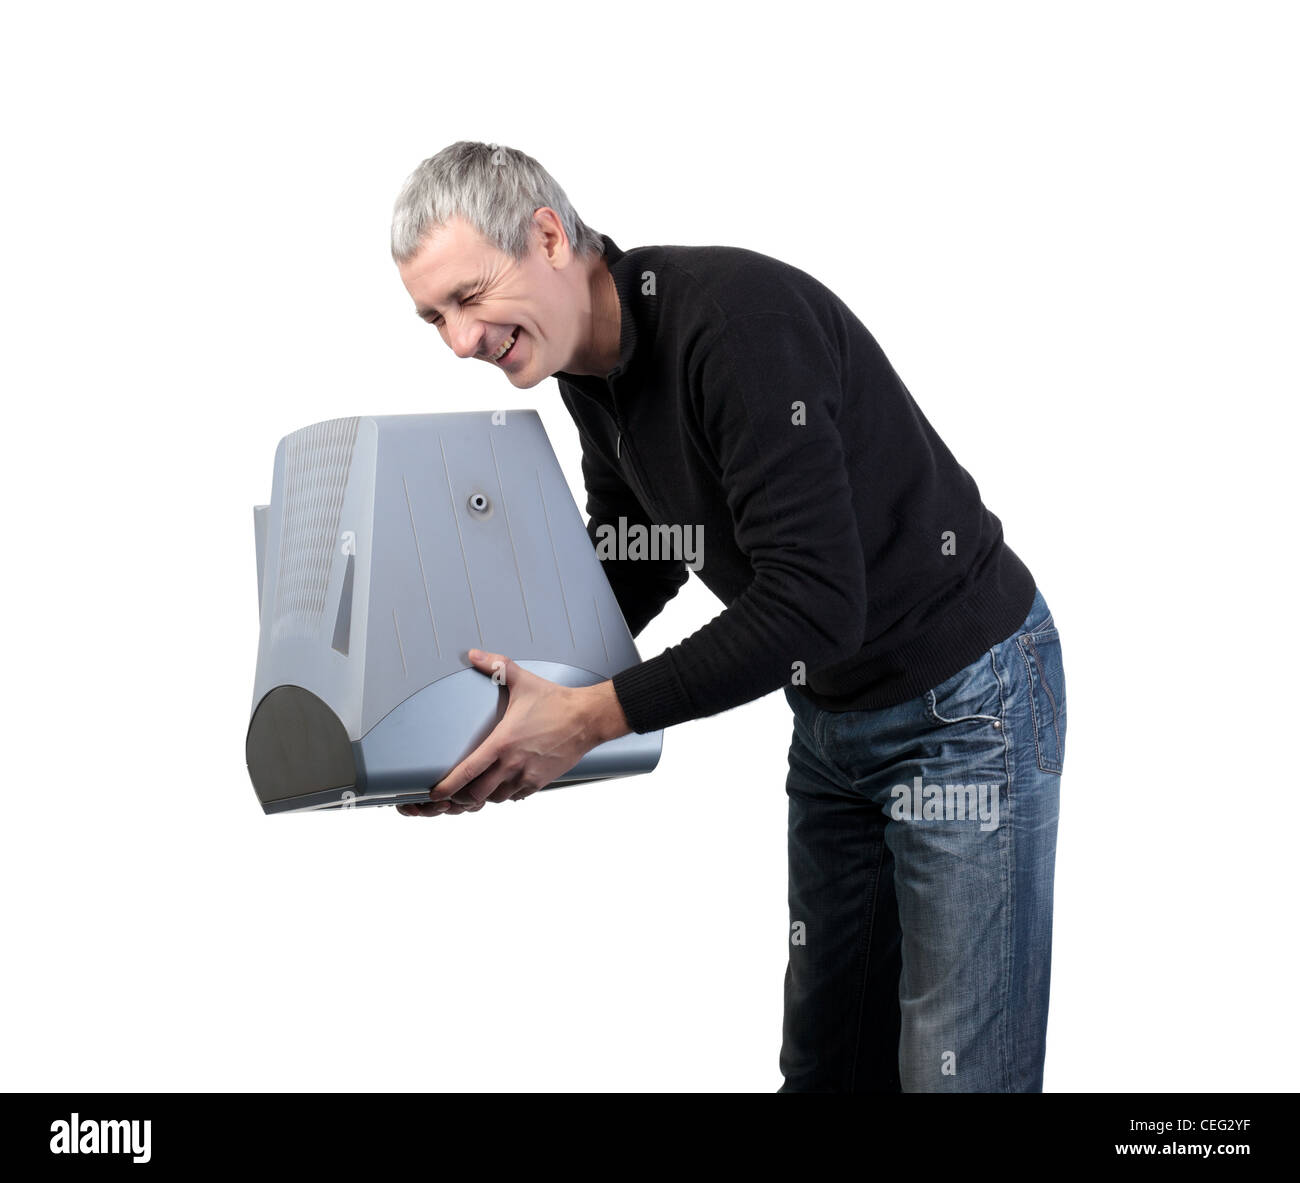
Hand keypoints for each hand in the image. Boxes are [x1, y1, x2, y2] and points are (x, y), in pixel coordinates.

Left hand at [396, 648, 630, 817]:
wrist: (588, 718)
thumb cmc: (556, 702)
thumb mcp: (522, 681)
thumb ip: (495, 666)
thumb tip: (474, 655)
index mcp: (502, 743)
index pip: (466, 772)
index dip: (446, 787)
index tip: (434, 793)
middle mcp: (512, 764)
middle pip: (477, 795)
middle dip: (462, 797)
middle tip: (454, 793)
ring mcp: (527, 776)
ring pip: (496, 799)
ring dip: (484, 797)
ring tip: (477, 789)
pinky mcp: (540, 782)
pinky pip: (516, 797)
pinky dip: (506, 795)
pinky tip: (503, 785)